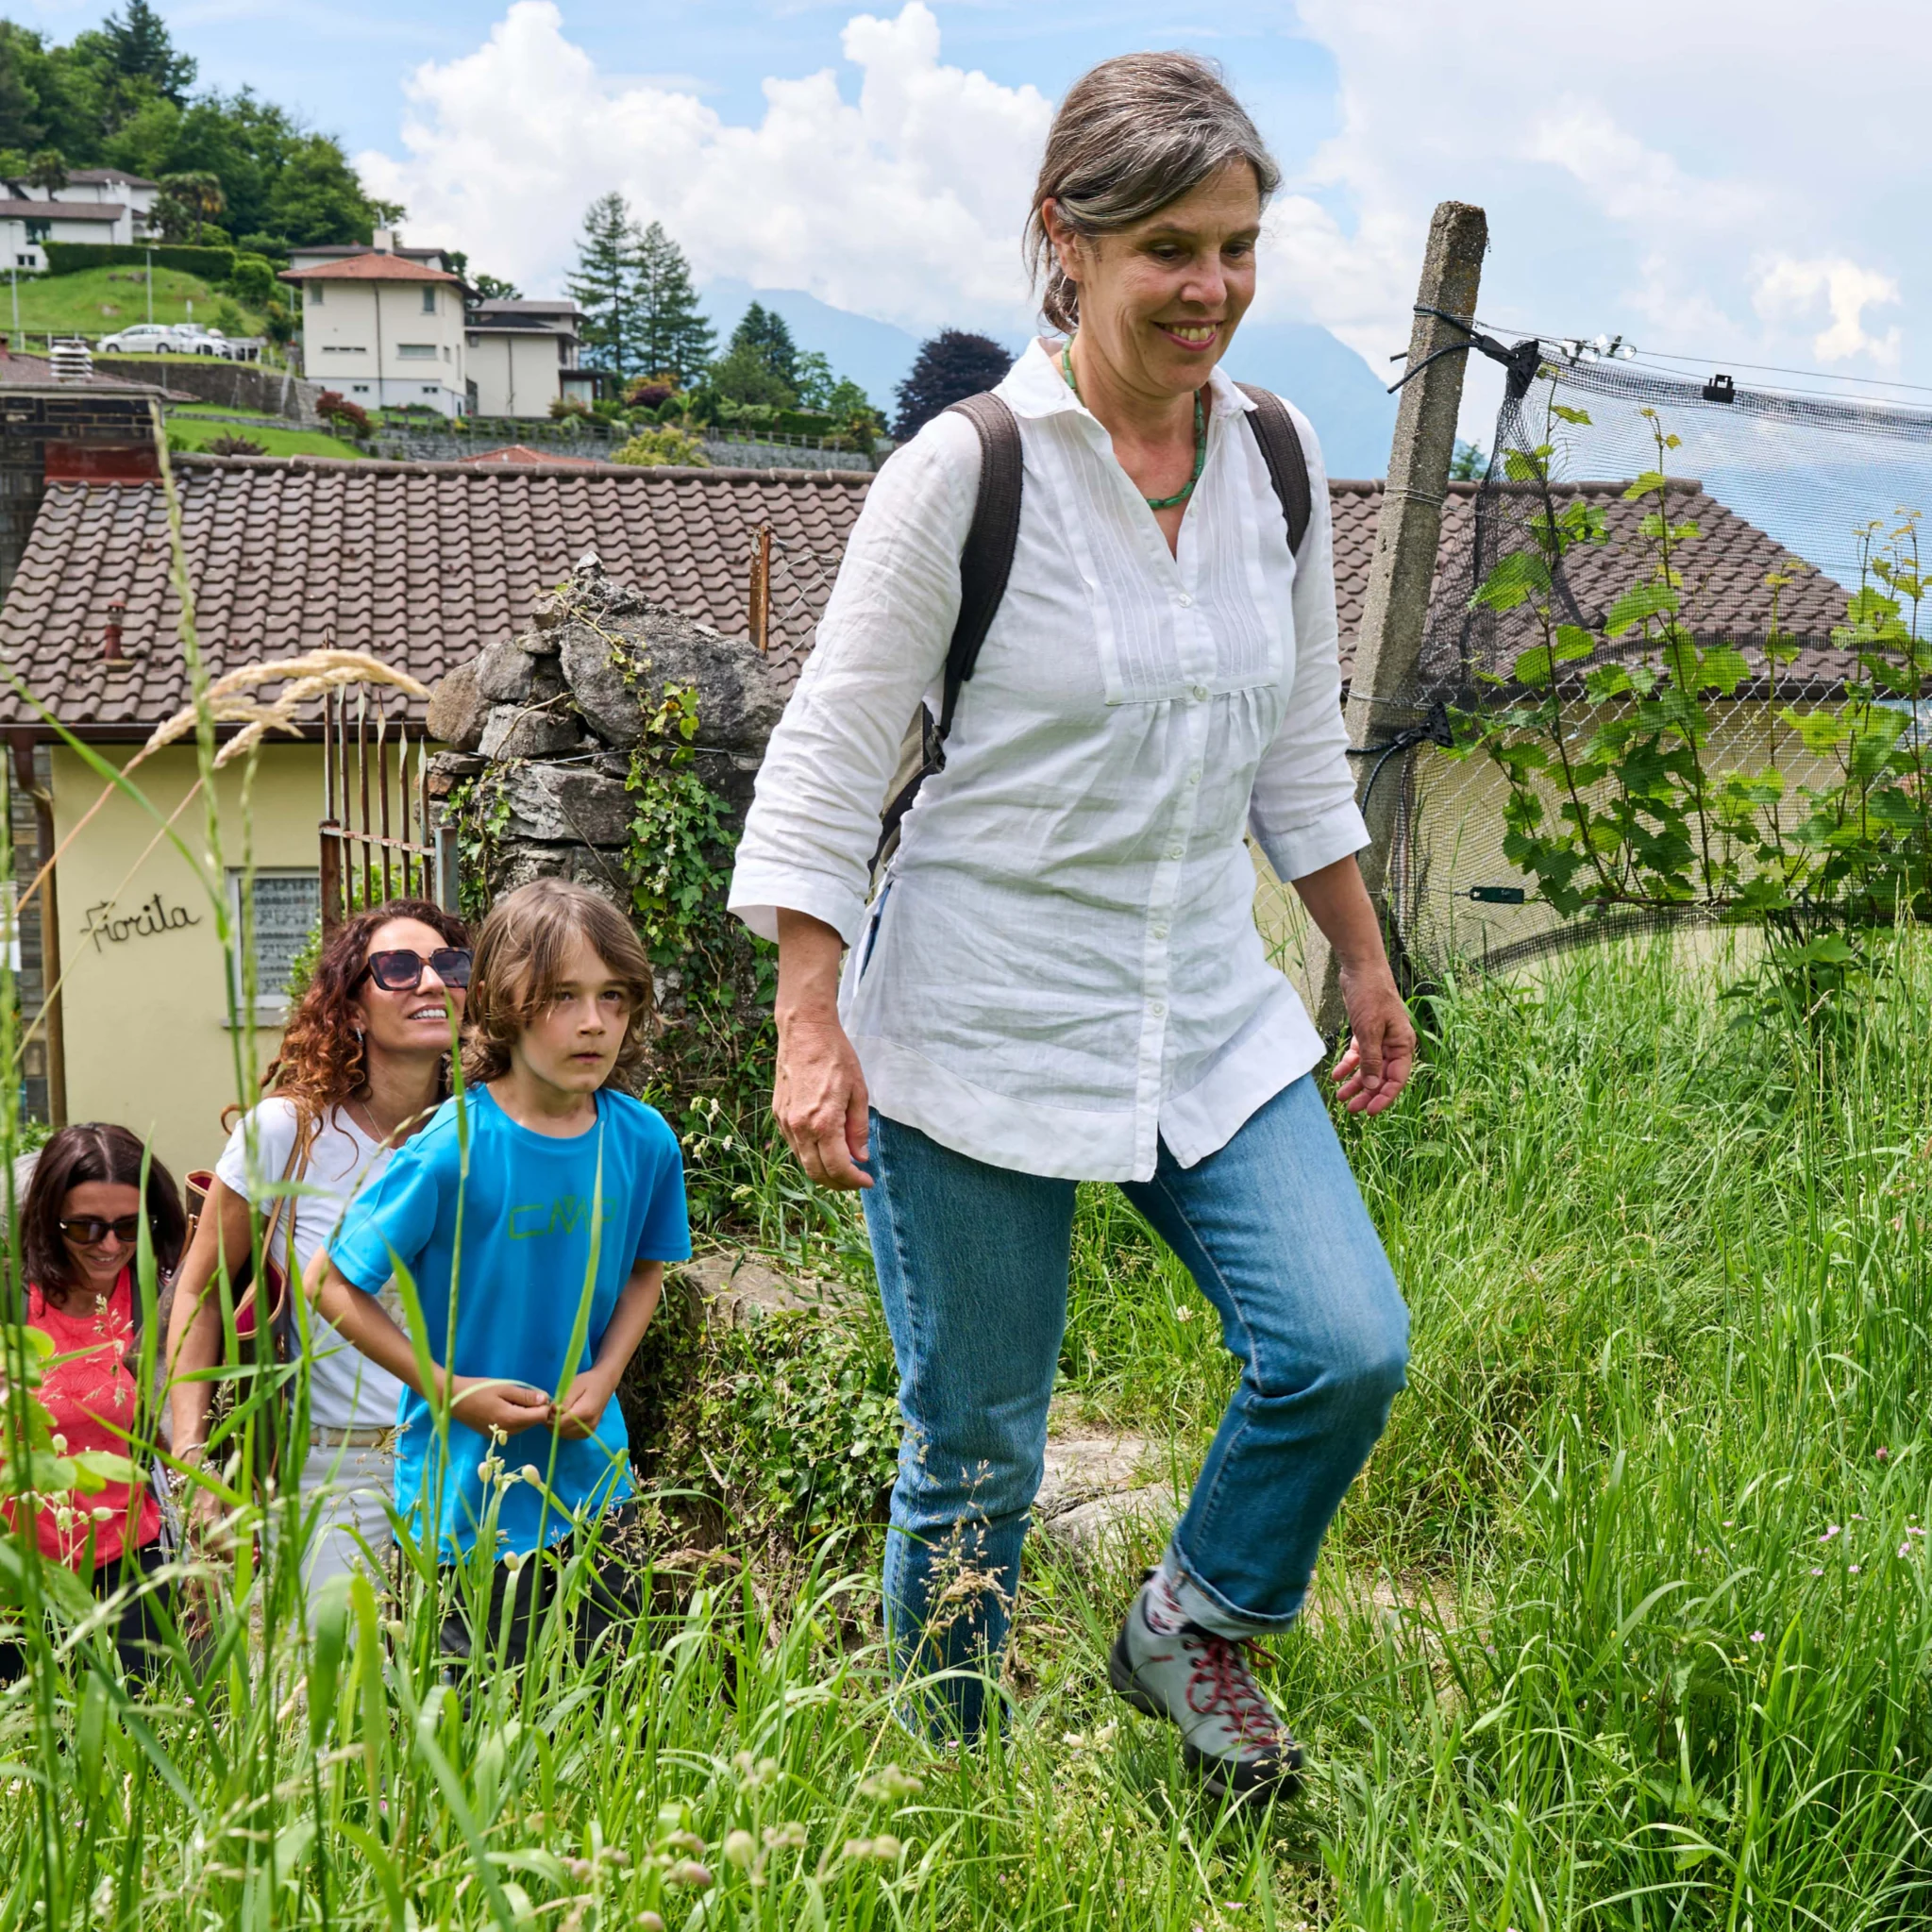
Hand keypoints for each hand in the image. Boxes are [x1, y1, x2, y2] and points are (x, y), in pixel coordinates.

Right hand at [447, 1376, 551, 1435]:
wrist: (454, 1400)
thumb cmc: (479, 1390)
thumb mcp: (504, 1388)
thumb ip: (526, 1395)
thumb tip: (546, 1400)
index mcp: (512, 1419)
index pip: (541, 1416)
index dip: (544, 1405)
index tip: (538, 1394)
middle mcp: (509, 1431)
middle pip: (533, 1421)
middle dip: (534, 1408)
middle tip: (522, 1393)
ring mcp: (502, 1435)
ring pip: (524, 1424)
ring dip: (524, 1412)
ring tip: (510, 1399)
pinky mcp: (495, 1436)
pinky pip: (514, 1427)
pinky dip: (515, 1417)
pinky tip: (503, 1407)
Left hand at [551, 1371, 612, 1439]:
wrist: (604, 1384)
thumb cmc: (588, 1382)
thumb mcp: (574, 1385)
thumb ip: (564, 1400)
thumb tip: (553, 1411)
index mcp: (586, 1412)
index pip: (560, 1423)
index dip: (550, 1415)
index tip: (550, 1405)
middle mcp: (588, 1425)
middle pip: (560, 1430)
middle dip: (552, 1420)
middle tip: (552, 1407)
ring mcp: (588, 1431)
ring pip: (562, 1434)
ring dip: (556, 1425)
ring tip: (558, 1411)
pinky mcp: (587, 1433)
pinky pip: (568, 1435)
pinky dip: (562, 1428)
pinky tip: (564, 1417)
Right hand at [773, 1011, 872, 1189]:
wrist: (804, 1031)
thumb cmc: (836, 1056)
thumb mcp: (858, 1091)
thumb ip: (858, 1128)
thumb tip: (859, 1157)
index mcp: (823, 1122)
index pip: (837, 1168)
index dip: (853, 1181)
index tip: (866, 1181)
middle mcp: (800, 1127)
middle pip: (816, 1172)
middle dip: (838, 1183)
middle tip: (855, 1180)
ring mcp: (786, 1122)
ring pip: (803, 1161)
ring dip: (823, 1170)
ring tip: (843, 1166)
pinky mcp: (778, 1114)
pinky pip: (794, 1145)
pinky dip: (810, 1154)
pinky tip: (825, 1147)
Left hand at [1331, 963, 1414, 1113]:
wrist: (1361, 968)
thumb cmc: (1371, 996)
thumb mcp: (1370, 1031)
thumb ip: (1371, 1060)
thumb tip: (1372, 1086)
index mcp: (1403, 1044)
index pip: (1397, 1079)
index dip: (1384, 1097)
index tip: (1370, 1112)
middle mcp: (1394, 1044)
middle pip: (1382, 1076)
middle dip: (1367, 1094)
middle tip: (1351, 1110)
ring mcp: (1380, 1038)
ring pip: (1369, 1067)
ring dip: (1355, 1082)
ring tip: (1340, 1097)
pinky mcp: (1367, 1031)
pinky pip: (1359, 1054)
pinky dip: (1348, 1065)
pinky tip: (1336, 1075)